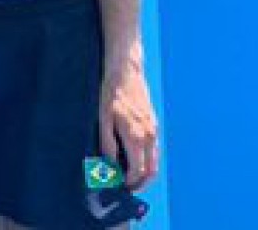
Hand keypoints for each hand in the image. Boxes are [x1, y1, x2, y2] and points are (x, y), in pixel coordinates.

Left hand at [99, 55, 159, 189]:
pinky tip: (134, 158)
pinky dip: (147, 159)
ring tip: (129, 176)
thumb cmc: (110, 92)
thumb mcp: (102, 117)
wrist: (125, 70)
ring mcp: (154, 129)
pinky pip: (154, 149)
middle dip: (141, 183)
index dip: (130, 182)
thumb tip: (110, 165)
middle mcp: (149, 136)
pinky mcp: (153, 123)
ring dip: (145, 172)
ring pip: (155, 160)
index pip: (138, 171)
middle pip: (152, 170)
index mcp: (136, 137)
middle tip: (127, 188)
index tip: (120, 187)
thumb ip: (107, 143)